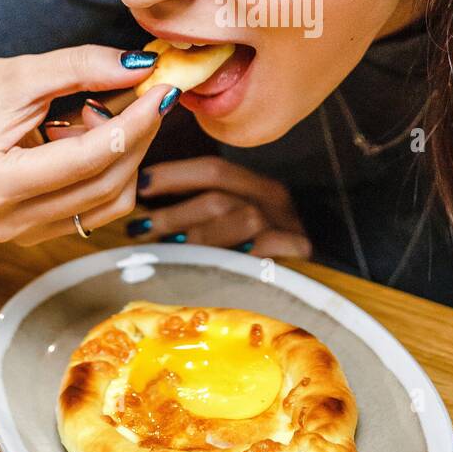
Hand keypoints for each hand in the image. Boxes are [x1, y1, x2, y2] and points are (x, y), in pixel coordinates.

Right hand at [0, 45, 174, 245]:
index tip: (161, 91)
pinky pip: (98, 208)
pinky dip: (110, 170)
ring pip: (109, 201)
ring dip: (126, 154)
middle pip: (104, 184)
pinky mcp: (39, 233)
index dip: (133, 124)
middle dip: (137, 136)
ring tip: (101, 112)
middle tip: (150, 94)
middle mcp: (8, 221)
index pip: (86, 159)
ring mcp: (24, 234)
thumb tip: (144, 67)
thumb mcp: (25, 71)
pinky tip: (91, 137)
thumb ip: (84, 67)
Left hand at [131, 156, 312, 258]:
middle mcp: (273, 200)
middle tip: (139, 228)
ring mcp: (287, 225)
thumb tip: (149, 213)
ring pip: (240, 219)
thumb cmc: (263, 252)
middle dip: (174, 212)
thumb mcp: (239, 223)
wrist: (313, 282)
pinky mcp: (298, 252)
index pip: (212, 169)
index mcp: (256, 186)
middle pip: (219, 196)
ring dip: (198, 236)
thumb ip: (206, 213)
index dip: (173, 175)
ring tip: (166, 250)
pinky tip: (209, 268)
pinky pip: (264, 250)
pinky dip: (236, 257)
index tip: (140, 186)